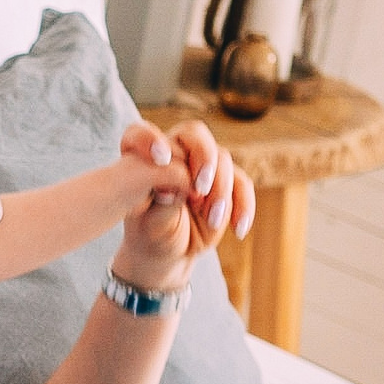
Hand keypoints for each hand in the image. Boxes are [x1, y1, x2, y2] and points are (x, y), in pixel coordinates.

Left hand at [111, 119, 251, 293]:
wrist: (168, 250)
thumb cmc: (152, 231)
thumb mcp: (151, 221)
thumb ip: (164, 200)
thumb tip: (179, 182)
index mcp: (145, 157)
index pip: (140, 133)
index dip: (148, 139)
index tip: (159, 158)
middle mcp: (175, 152)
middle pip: (194, 135)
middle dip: (203, 158)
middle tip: (201, 189)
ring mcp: (202, 164)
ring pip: (222, 158)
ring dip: (220, 190)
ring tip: (212, 220)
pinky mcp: (226, 181)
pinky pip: (241, 184)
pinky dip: (243, 206)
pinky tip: (238, 229)